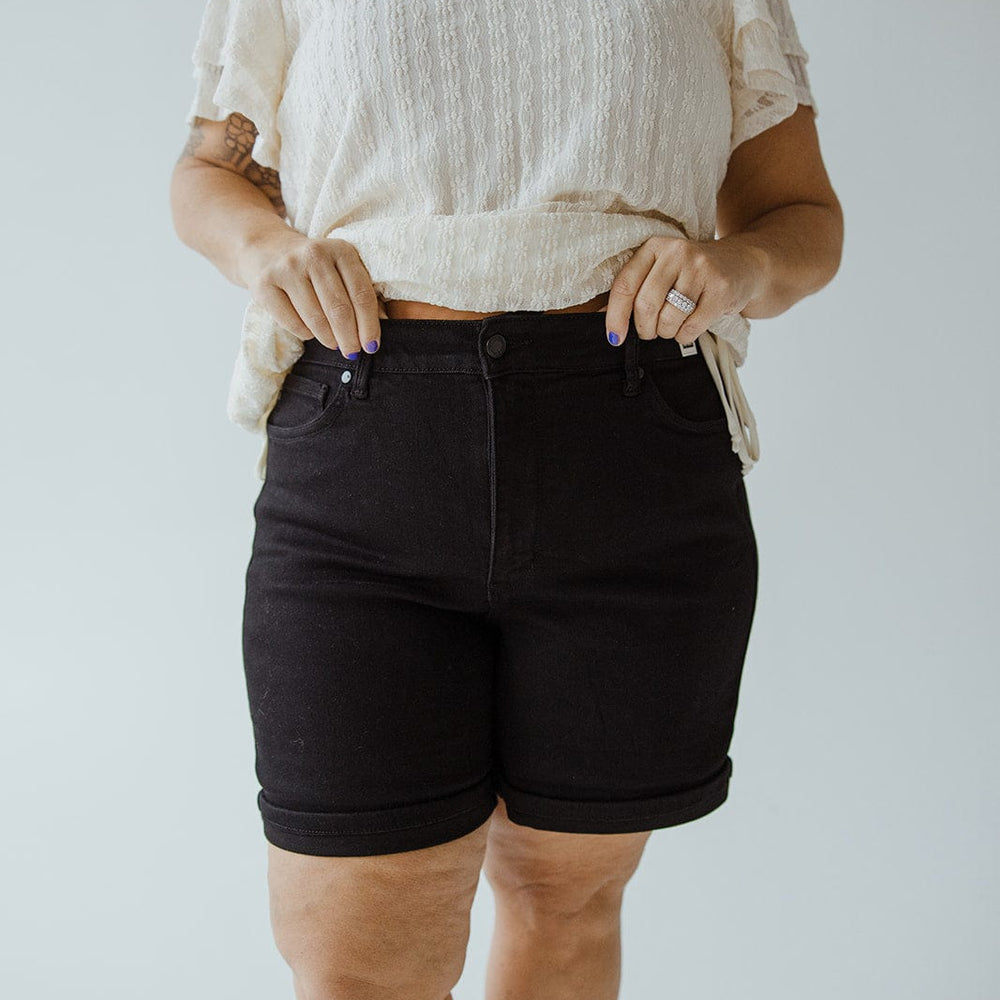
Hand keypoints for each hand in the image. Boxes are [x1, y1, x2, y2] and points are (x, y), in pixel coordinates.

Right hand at [237, 230, 388, 355]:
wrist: (266, 248)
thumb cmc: (314, 266)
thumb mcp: (340, 268)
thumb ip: (361, 292)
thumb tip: (383, 324)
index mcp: (341, 250)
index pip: (361, 294)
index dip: (369, 325)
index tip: (372, 346)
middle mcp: (314, 255)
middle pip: (339, 309)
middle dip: (350, 338)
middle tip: (353, 353)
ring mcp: (287, 268)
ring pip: (316, 319)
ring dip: (329, 339)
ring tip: (334, 344)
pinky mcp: (265, 284)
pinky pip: (292, 323)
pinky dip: (305, 333)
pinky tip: (310, 332)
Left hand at [602, 235, 765, 345]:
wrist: (743, 263)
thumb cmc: (692, 273)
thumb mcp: (661, 271)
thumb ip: (635, 290)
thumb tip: (603, 320)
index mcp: (654, 247)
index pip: (625, 285)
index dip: (615, 316)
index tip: (614, 338)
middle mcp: (677, 252)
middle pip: (646, 306)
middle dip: (645, 329)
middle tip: (650, 331)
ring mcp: (701, 269)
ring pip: (668, 319)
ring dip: (667, 332)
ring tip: (674, 324)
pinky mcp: (720, 288)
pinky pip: (690, 328)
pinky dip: (685, 335)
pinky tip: (691, 324)